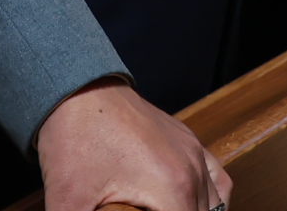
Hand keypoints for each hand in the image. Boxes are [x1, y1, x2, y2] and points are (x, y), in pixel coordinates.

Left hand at [34, 79, 228, 209]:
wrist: (75, 88)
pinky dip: (212, 199)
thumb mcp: (68, 196)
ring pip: (214, 205)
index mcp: (173, 191)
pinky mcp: (187, 139)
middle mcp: (192, 172)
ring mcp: (193, 152)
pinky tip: (192, 205)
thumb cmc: (74, 140)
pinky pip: (217, 178)